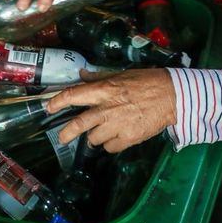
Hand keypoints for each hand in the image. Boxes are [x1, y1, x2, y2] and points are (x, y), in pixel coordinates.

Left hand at [46, 69, 176, 152]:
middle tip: (62, 138)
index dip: (58, 102)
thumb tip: (80, 76)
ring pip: (94, 139)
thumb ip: (98, 78)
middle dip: (67, 133)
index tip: (49, 107)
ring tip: (103, 131)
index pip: (74, 95)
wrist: (173, 97)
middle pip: (79, 125)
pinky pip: (110, 147)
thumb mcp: (121, 75)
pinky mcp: (129, 138)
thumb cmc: (146, 82)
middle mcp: (108, 108)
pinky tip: (117, 136)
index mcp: (105, 90)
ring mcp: (118, 125)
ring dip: (95, 137)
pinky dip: (110, 144)